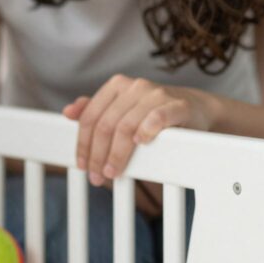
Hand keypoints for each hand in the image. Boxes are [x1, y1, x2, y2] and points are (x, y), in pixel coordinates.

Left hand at [63, 75, 217, 184]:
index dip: (83, 144)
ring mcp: (156, 94)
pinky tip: (140, 144)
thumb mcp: (122, 110)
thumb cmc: (153, 112)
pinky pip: (157, 118)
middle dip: (98, 154)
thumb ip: (95, 110)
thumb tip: (67, 112)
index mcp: (116, 86)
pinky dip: (146, 131)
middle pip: (106, 125)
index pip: (90, 117)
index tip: (82, 166)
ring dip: (117, 154)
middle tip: (97, 176)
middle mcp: (134, 86)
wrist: (196, 109)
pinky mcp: (177, 105)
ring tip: (114, 172)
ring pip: (126, 126)